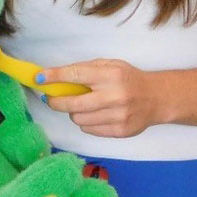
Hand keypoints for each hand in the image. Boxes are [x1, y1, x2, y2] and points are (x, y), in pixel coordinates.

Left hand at [38, 59, 163, 137]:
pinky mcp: (120, 132)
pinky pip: (89, 130)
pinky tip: (94, 114)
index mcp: (111, 75)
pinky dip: (86, 122)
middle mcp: (114, 96)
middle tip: (50, 99)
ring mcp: (118, 116)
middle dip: (56, 102)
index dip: (54, 77)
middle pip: (73, 104)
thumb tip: (56, 78)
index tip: (39, 78)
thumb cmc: (128, 78)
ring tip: (82, 105)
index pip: (76, 75)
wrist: (157, 98)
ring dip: (74, 112)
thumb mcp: (110, 65)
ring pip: (79, 119)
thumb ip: (85, 70)